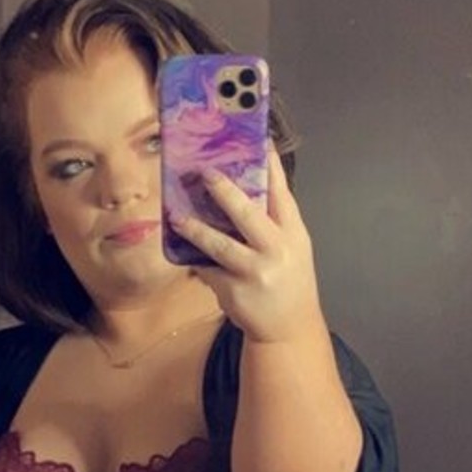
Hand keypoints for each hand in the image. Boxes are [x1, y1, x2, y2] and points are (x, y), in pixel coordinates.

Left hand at [168, 141, 324, 345]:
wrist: (289, 329)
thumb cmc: (289, 281)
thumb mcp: (294, 248)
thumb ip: (275, 221)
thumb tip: (245, 186)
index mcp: (294, 234)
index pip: (282, 194)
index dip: (270, 167)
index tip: (259, 142)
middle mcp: (276, 251)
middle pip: (248, 214)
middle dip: (224, 192)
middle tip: (205, 173)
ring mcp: (254, 272)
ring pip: (219, 244)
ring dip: (196, 229)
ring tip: (178, 217)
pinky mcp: (233, 291)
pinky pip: (207, 269)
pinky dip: (196, 261)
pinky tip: (184, 253)